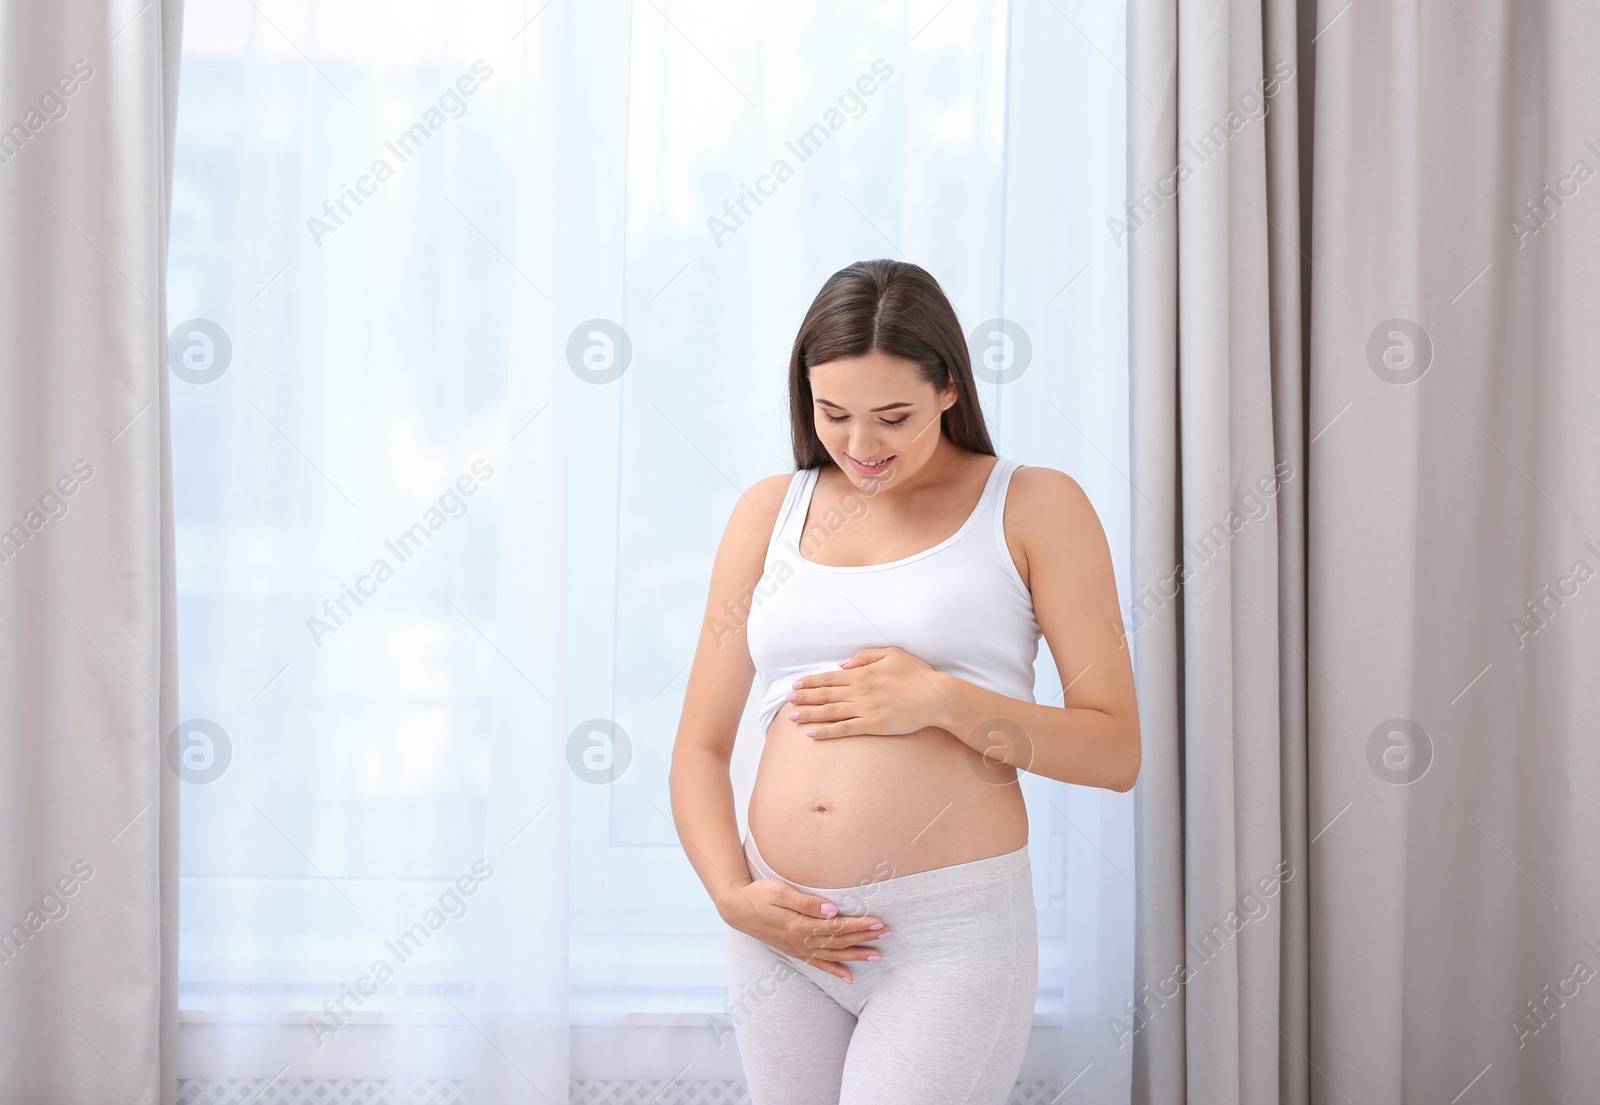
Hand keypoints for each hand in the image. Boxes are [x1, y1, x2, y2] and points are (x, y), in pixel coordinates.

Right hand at [724, 878, 889, 981]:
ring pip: (833, 956)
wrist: (736, 909)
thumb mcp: (780, 891)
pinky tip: (849, 976)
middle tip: (888, 935)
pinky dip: (835, 971)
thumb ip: (806, 902)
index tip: (879, 922)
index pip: (837, 927)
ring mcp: (797, 948)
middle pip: (839, 942)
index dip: (860, 925)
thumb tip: (832, 910)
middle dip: (865, 938)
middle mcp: (800, 941)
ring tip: (878, 956)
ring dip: (856, 956)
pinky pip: (818, 964)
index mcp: (799, 926)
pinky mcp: (794, 951)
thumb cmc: (758, 894)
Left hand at [785, 646, 947, 739]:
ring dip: (809, 714)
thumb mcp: (892, 654)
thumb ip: (865, 656)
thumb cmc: (917, 674)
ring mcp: (865, 708)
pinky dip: (826, 731)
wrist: (936, 697)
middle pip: (824, 694)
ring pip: (830, 711)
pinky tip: (812, 734)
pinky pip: (844, 729)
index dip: (810, 682)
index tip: (795, 686)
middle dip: (803, 698)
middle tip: (786, 702)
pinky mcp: (872, 725)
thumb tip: (843, 663)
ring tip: (792, 718)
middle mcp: (859, 690)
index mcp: (862, 673)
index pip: (829, 677)